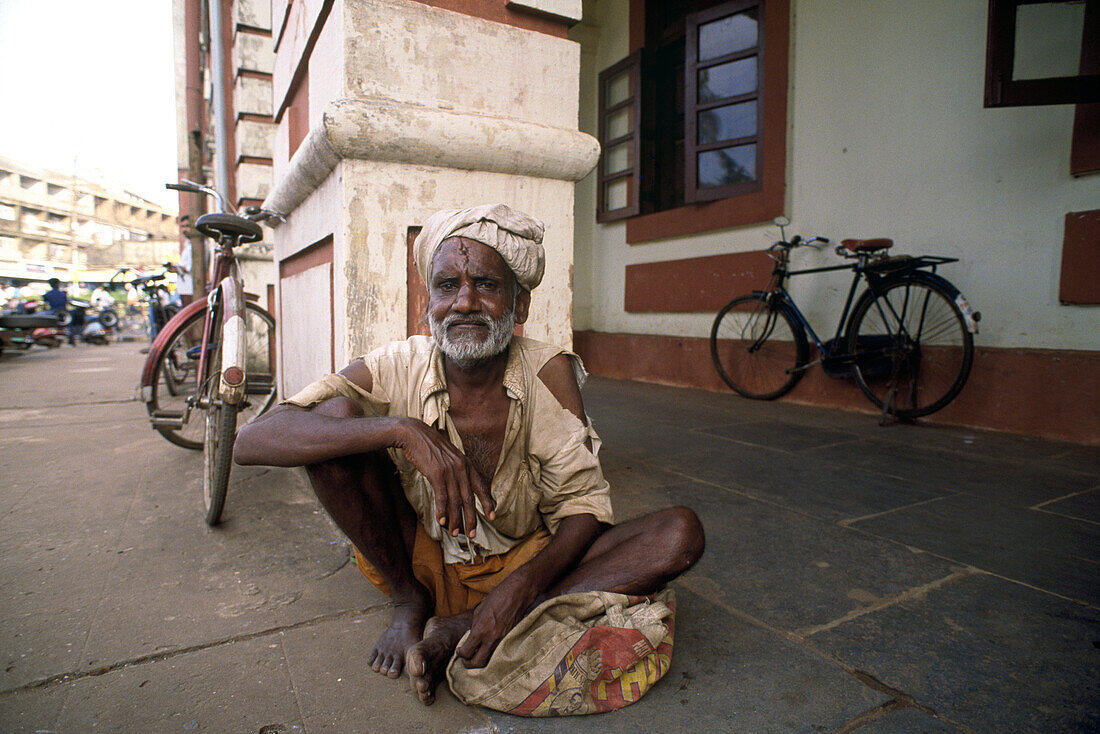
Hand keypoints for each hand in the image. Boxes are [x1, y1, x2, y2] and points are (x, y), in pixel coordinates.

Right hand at [395, 418, 494, 537]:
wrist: (415, 434)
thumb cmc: (430, 447)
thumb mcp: (449, 456)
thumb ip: (456, 470)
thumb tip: (458, 487)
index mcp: (466, 464)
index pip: (480, 486)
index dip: (487, 503)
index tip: (492, 517)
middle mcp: (461, 468)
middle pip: (469, 499)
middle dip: (471, 518)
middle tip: (471, 534)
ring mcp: (449, 471)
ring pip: (455, 501)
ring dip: (456, 519)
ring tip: (455, 532)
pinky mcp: (436, 473)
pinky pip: (441, 496)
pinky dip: (442, 510)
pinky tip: (442, 521)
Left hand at [457, 571, 534, 667]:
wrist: (518, 593)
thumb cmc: (498, 597)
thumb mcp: (479, 610)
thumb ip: (474, 626)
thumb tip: (471, 637)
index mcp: (481, 630)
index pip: (467, 651)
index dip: (461, 654)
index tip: (460, 650)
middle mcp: (491, 638)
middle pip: (478, 662)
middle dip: (469, 664)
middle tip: (466, 659)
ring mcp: (502, 640)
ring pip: (489, 659)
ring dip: (481, 659)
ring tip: (476, 654)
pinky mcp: (510, 639)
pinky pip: (498, 652)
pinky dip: (491, 653)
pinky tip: (488, 647)